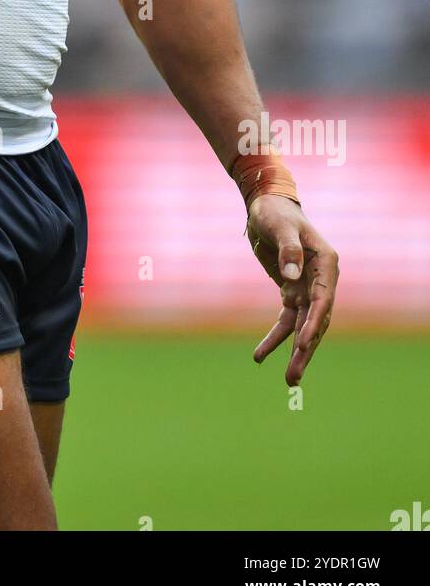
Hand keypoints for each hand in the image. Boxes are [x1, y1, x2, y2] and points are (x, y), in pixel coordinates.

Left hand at [246, 195, 338, 385]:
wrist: (266, 206)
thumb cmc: (275, 212)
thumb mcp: (279, 226)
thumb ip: (288, 249)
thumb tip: (291, 277)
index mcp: (326, 264)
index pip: (323, 301)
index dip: (314, 324)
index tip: (302, 345)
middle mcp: (322, 279)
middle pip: (316, 321)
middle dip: (306, 350)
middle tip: (293, 377)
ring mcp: (307, 288)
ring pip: (303, 326)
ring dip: (295, 352)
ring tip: (288, 380)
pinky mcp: (291, 291)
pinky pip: (286, 320)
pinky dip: (275, 338)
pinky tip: (260, 356)